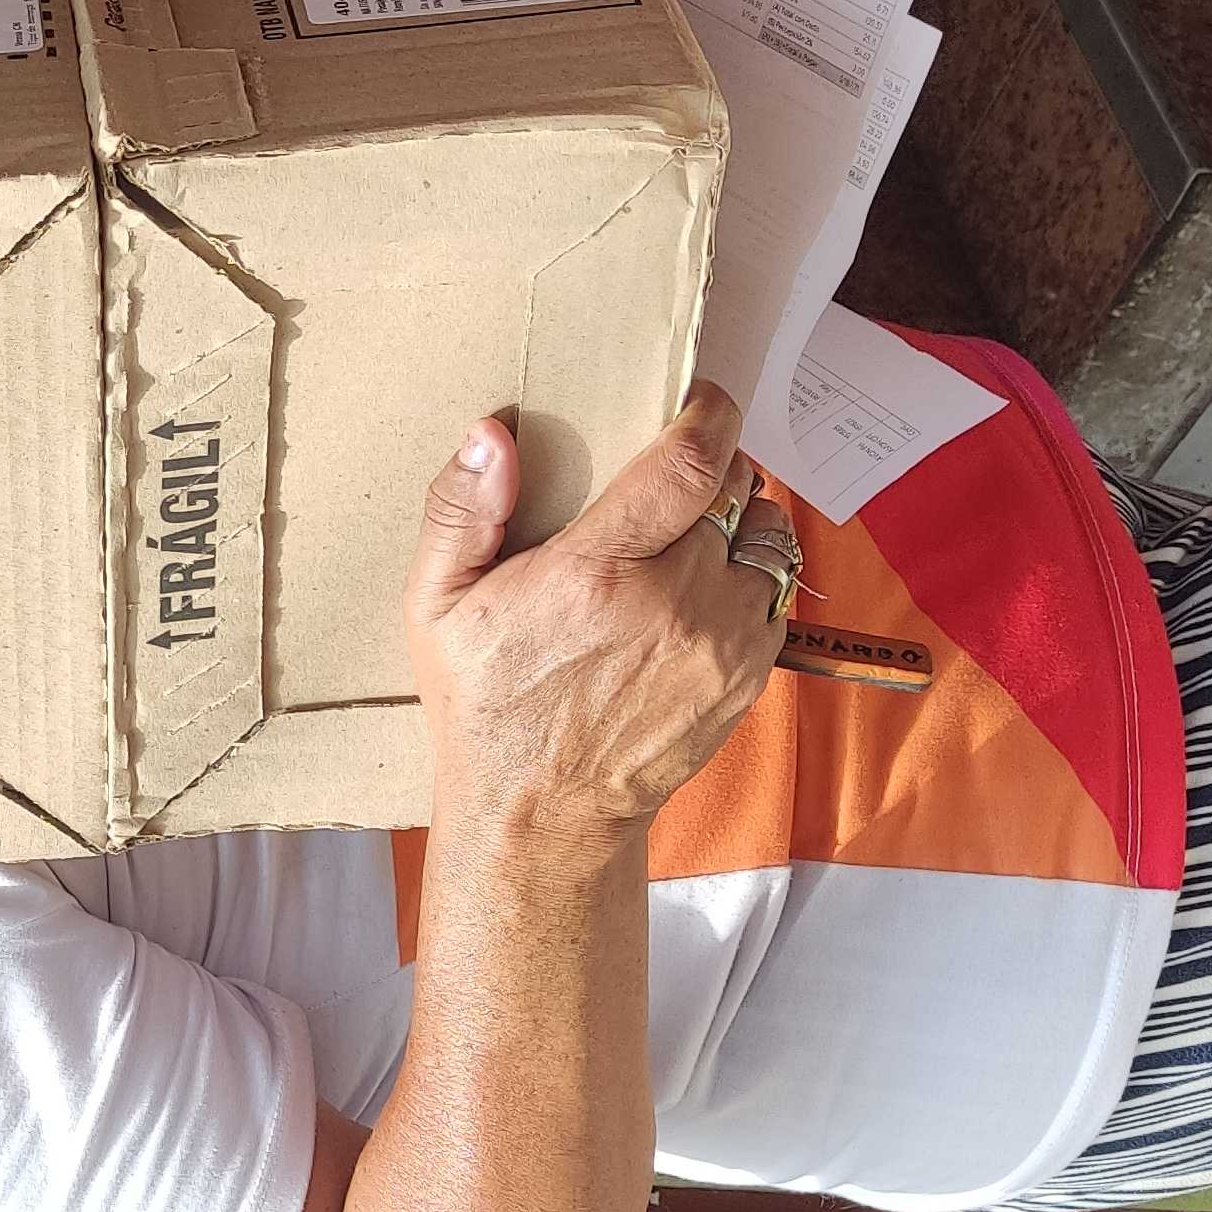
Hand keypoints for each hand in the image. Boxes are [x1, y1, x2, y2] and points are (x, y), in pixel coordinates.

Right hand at [404, 387, 791, 838]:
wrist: (543, 812)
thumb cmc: (486, 703)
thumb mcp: (434, 607)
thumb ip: (462, 512)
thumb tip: (493, 434)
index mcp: (596, 573)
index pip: (688, 464)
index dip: (707, 414)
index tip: (699, 398)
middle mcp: (674, 602)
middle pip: (738, 489)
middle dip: (716, 465)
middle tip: (678, 472)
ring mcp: (720, 643)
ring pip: (771, 538)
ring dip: (743, 517)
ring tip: (699, 526)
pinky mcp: (748, 676)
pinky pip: (777, 592)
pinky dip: (752, 572)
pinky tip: (707, 583)